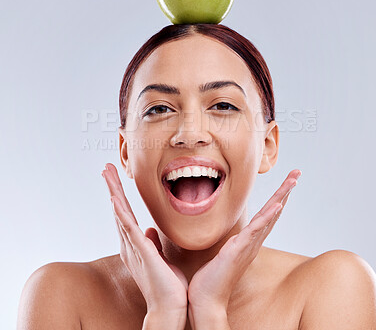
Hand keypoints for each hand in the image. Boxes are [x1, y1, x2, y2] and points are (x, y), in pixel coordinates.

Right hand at [101, 163, 187, 323]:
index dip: (119, 196)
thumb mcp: (159, 257)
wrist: (170, 306)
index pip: (125, 214)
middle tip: (106, 169)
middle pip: (119, 210)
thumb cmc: (167, 284)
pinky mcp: (142, 252)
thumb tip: (150, 230)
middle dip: (112, 188)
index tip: (115, 179)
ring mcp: (134, 247)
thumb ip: (152, 243)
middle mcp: (130, 244)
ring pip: (121, 214)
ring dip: (114, 193)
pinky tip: (114, 200)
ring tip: (107, 175)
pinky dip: (121, 214)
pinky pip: (129, 229)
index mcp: (136, 244)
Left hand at [187, 169, 301, 324]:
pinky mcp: (239, 249)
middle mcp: (253, 241)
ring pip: (269, 217)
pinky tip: (277, 206)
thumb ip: (232, 241)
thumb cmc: (212, 278)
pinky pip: (256, 231)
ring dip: (281, 197)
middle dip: (285, 191)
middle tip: (297, 173)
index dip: (279, 196)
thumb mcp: (224, 252)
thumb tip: (231, 234)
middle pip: (274, 211)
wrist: (207, 300)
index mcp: (250, 240)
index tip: (287, 181)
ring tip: (292, 181)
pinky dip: (268, 217)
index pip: (268, 214)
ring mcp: (248, 245)